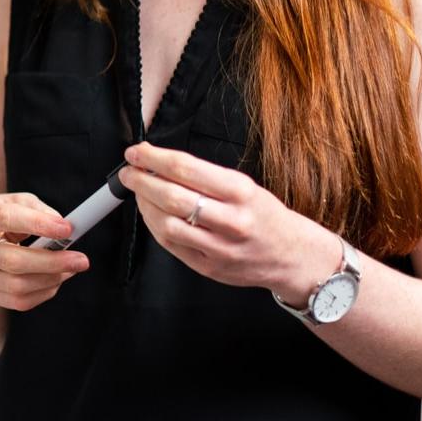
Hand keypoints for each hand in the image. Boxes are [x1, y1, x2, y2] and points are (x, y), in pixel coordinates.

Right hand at [0, 193, 89, 311]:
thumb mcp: (13, 203)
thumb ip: (37, 210)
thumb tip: (62, 226)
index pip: (4, 218)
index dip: (37, 224)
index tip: (67, 229)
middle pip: (12, 260)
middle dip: (51, 262)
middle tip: (81, 260)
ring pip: (16, 286)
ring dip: (51, 279)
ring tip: (71, 269)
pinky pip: (18, 302)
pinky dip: (43, 292)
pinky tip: (55, 280)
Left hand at [117, 142, 338, 301]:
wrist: (292, 256)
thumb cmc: (264, 215)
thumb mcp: (244, 186)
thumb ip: (205, 177)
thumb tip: (160, 163)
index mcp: (241, 192)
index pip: (187, 169)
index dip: (154, 159)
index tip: (137, 152)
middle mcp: (231, 221)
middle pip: (172, 197)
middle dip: (142, 181)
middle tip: (129, 172)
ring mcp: (219, 248)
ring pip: (167, 224)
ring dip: (144, 205)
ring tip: (139, 192)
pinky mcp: (208, 268)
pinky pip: (171, 245)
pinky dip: (154, 226)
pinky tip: (150, 214)